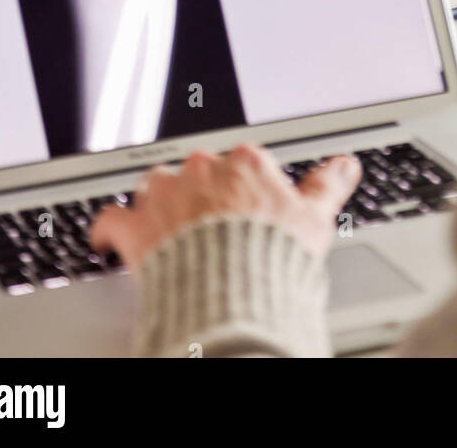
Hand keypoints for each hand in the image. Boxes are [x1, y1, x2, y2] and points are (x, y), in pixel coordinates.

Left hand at [89, 145, 362, 269]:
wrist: (232, 293)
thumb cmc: (274, 258)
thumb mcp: (314, 220)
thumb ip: (327, 186)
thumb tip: (346, 164)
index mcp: (245, 163)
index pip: (240, 162)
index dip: (240, 185)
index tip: (241, 201)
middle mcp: (202, 170)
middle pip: (196, 172)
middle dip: (199, 193)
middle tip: (207, 224)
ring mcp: (165, 196)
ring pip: (154, 187)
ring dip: (157, 206)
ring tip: (164, 229)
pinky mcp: (136, 226)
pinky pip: (111, 219)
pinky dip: (109, 229)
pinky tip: (109, 239)